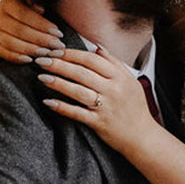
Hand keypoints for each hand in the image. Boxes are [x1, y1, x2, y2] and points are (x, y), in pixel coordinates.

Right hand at [0, 0, 62, 62]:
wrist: (12, 24)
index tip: (58, 32)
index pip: (23, 13)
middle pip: (19, 30)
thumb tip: (40, 8)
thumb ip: (37, 4)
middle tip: (57, 46)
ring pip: (12, 43)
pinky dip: (18, 58)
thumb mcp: (34, 4)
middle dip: (40, 39)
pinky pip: (5, 54)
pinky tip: (31, 60)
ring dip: (31, 49)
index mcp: (7, 3)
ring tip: (47, 53)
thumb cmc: (30, 13)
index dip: (41, 24)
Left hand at [37, 48, 154, 153]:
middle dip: (59, 64)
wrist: (142, 136)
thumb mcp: (130, 81)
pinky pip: (77, 113)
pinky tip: (48, 101)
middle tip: (41, 60)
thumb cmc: (135, 107)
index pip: (91, 59)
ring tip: (42, 77)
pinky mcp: (99, 123)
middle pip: (81, 73)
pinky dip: (62, 107)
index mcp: (119, 77)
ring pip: (78, 91)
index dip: (71, 54)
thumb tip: (97, 47)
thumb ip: (114, 63)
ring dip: (58, 83)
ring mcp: (105, 107)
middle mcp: (112, 90)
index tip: (56, 50)